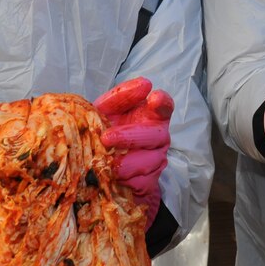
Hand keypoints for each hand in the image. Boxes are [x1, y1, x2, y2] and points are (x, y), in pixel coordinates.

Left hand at [94, 78, 172, 225]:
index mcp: (150, 115)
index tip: (154, 98)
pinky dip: (127, 180)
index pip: (165, 106)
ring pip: (150, 160)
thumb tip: (144, 83)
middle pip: (156, 134)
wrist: (99, 167)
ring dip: (126, 162)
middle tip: (106, 137)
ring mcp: (156, 159)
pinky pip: (143, 182)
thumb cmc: (105, 132)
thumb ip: (120, 97)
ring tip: (106, 162)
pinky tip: (113, 177)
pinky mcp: (150, 182)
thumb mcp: (105, 112)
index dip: (162, 102)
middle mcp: (158, 136)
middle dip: (131, 136)